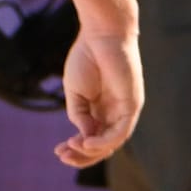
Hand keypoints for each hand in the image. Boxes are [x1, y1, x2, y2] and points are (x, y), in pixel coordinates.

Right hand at [55, 28, 142, 167]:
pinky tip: (87, 142)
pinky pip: (120, 131)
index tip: (58, 151)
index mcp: (101, 108)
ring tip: (74, 147)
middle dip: (83, 156)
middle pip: (102, 145)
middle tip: (63, 157)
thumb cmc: (87, 57)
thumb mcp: (76, 93)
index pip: (92, 139)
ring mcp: (124, 109)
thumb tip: (85, 140)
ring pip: (111, 143)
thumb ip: (79, 116)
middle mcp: (114, 112)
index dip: (76, 150)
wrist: (102, 33)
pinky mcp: (132, 104)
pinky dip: (104, 141)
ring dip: (92, 151)